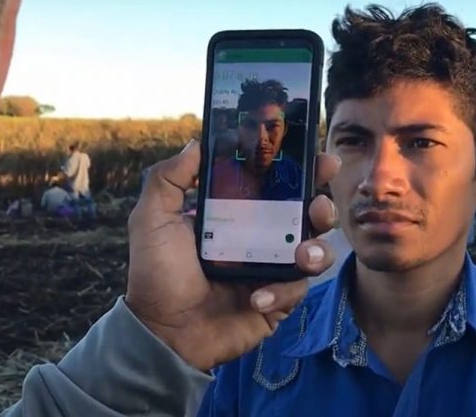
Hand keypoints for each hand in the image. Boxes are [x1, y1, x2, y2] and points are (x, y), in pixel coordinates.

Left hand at [125, 139, 339, 370]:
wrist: (163, 332)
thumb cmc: (158, 274)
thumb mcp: (152, 219)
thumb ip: (169, 178)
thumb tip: (197, 143)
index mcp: (239, 214)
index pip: (278, 186)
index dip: (303, 171)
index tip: (320, 160)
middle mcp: (262, 238)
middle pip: (308, 215)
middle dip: (322, 206)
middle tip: (319, 206)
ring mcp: (274, 270)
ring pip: (316, 251)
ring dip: (317, 249)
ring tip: (302, 255)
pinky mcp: (279, 301)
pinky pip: (297, 290)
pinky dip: (281, 292)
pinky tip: (257, 297)